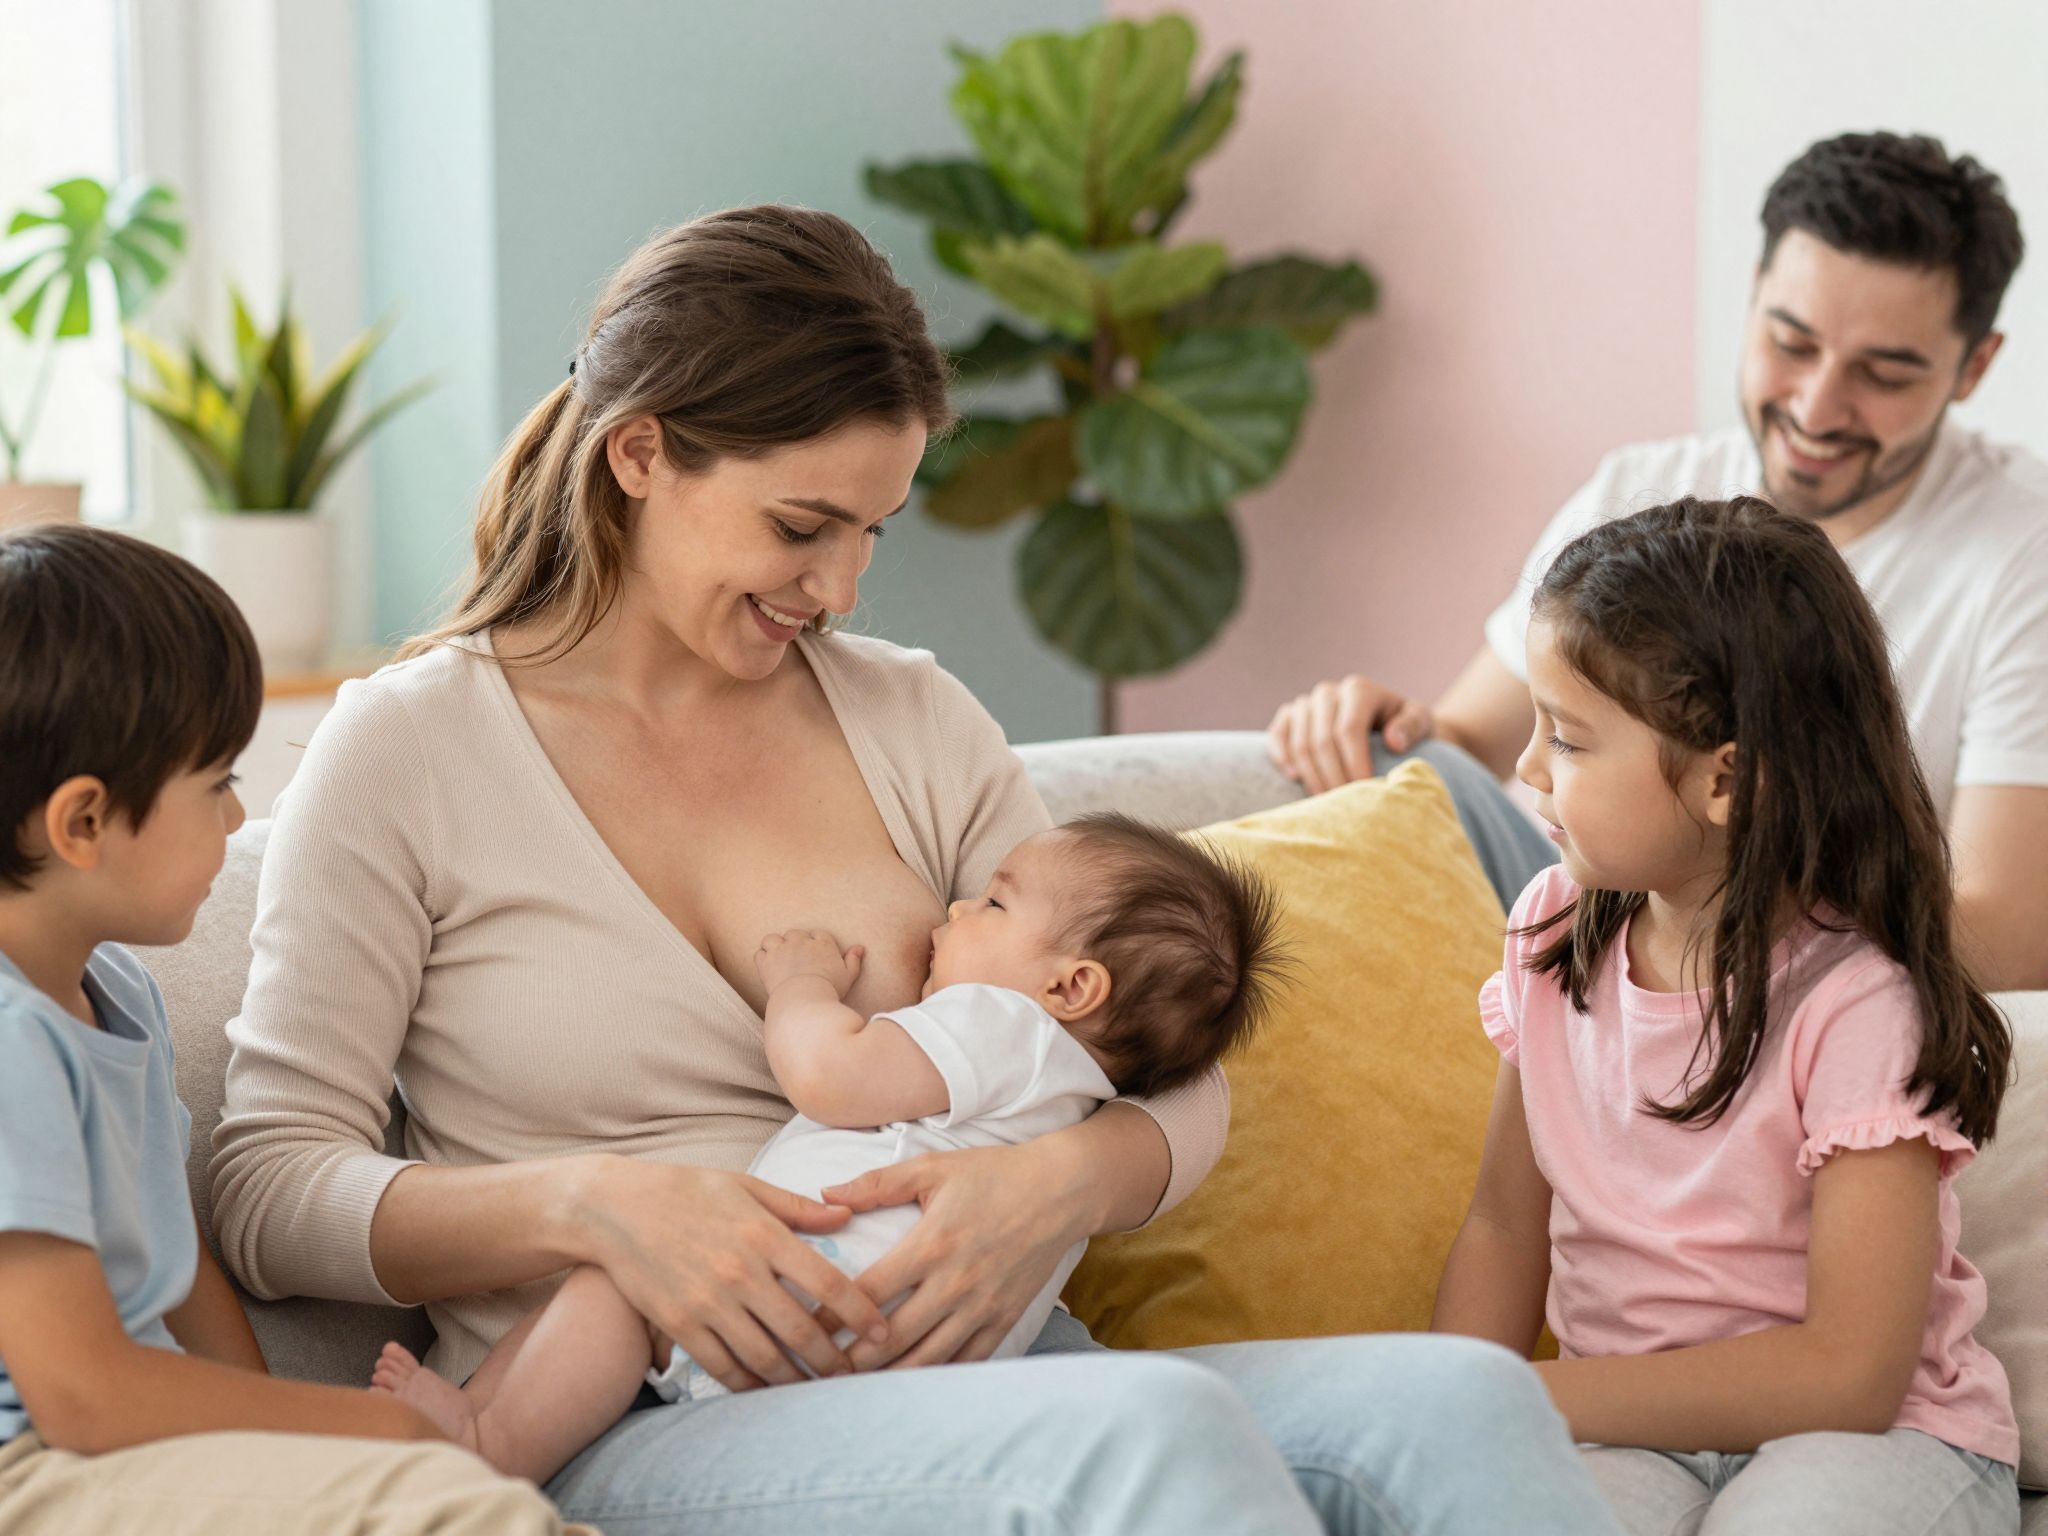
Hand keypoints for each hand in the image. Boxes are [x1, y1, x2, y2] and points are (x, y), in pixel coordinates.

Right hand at [575, 1156, 889, 1392]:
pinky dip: (751, 1385)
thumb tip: (845, 1219)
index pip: (827, 1282)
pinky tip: (769, 1391)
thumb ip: (797, 1208)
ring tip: (819, 1390)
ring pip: (765, 1357)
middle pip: (801, 1329)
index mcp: (764, 1234)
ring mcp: (708, 1302)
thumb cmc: (685, 1189)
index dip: (861, 1312)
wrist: (613, 1207)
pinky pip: (723, 1367)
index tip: (882, 1332)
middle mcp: (740, 1272)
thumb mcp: (746, 1186)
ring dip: (797, 1380)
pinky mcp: (680, 1325)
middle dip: (835, 1359)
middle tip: (857, 1374)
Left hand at [756, 929, 864, 999]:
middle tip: (795, 960)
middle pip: (794, 934)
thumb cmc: (830, 990)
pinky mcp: (766, 960)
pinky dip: (763, 959)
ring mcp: (782, 949)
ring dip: (774, 947)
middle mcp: (801, 941)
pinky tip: (768, 968)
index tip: (814, 955)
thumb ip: (853, 960)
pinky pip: (760, 953)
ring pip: (773, 939)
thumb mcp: (848, 976)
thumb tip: (860, 947)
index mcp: (822, 943)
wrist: (805, 1000)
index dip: (815, 943)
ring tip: (777, 959)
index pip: (818, 934)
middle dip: (794, 944)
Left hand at [815, 1139, 1094, 1370]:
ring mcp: (982, 1307)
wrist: (1061, 1190)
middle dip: (852, 1360)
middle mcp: (955, 1283)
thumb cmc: (994, 1174)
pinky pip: (966, 1362)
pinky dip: (936, 1377)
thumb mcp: (934, 1169)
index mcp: (931, 1244)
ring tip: (854, 1389)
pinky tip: (909, 1387)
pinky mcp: (1005, 1319)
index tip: (805, 1328)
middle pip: (893, 1337)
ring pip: (927, 1358)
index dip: (833, 1316)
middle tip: (820, 1370)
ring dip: (888, 1377)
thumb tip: (826, 1194)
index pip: (870, 1293)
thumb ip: (878, 1184)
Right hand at [1266, 673, 1434, 794]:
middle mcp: (1329, 692)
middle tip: (1343, 804)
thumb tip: (1394, 741)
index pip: (1349, 728)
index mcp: (1359, 690)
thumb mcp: (1420, 722)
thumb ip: (1413, 726)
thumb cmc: (1404, 725)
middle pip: (1322, 738)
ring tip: (1324, 801)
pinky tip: (1293, 776)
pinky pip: (1278, 734)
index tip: (1363, 790)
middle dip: (1332, 775)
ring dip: (1310, 775)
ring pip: (1300, 741)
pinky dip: (1281, 755)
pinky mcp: (1289, 715)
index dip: (1353, 762)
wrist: (1384, 719)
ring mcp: (1306, 703)